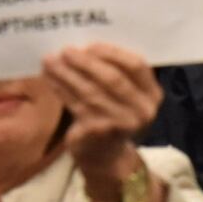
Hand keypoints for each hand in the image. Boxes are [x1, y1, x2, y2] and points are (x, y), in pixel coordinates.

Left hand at [42, 44, 161, 182]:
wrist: (106, 157)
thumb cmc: (115, 117)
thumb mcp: (127, 97)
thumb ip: (117, 74)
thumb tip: (85, 47)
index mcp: (152, 95)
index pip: (137, 66)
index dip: (113, 53)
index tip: (91, 45)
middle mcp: (141, 110)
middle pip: (112, 78)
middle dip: (86, 62)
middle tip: (66, 50)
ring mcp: (120, 123)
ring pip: (90, 91)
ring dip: (67, 73)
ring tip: (50, 60)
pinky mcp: (97, 132)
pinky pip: (75, 104)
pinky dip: (60, 88)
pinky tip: (50, 78)